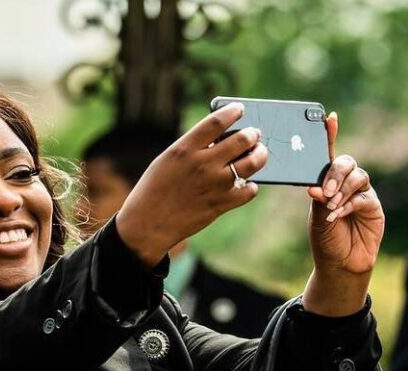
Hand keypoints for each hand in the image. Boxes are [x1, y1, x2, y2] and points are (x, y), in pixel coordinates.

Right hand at [115, 103, 269, 266]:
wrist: (146, 224)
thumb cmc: (154, 190)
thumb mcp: (167, 161)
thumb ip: (192, 149)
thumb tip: (223, 141)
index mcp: (184, 149)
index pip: (216, 121)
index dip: (233, 112)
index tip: (239, 109)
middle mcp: (202, 164)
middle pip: (242, 139)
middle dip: (252, 134)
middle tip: (254, 134)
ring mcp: (214, 185)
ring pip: (253, 162)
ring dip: (260, 155)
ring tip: (258, 153)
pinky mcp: (221, 204)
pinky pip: (249, 190)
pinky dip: (250, 186)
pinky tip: (245, 184)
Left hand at [302, 112, 384, 315]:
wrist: (340, 262)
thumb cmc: (325, 238)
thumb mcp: (316, 217)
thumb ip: (319, 199)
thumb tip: (315, 186)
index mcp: (327, 181)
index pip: (329, 155)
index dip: (330, 135)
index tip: (328, 118)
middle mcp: (346, 183)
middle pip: (346, 162)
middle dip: (335, 173)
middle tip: (324, 191)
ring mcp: (361, 192)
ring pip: (357, 177)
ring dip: (342, 190)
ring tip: (331, 207)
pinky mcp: (373, 205)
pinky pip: (363, 197)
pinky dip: (349, 205)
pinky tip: (338, 215)